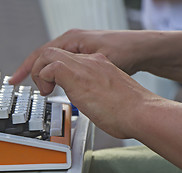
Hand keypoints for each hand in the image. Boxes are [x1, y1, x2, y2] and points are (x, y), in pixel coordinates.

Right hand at [10, 29, 148, 84]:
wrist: (146, 52)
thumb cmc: (126, 53)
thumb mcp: (92, 63)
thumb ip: (66, 71)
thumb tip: (47, 75)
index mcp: (71, 40)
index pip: (40, 55)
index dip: (27, 69)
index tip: (16, 81)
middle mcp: (75, 42)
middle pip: (46, 57)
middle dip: (36, 73)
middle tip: (36, 90)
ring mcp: (83, 49)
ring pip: (56, 62)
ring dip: (47, 75)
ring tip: (43, 89)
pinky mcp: (90, 58)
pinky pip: (67, 66)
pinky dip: (59, 76)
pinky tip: (60, 84)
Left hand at [28, 47, 157, 138]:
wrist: (141, 112)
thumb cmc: (131, 111)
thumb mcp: (110, 97)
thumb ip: (97, 95)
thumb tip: (92, 106)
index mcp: (99, 66)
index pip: (69, 58)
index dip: (54, 69)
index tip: (50, 83)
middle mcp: (91, 62)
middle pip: (55, 51)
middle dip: (42, 67)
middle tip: (44, 86)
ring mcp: (84, 67)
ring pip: (49, 54)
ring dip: (40, 71)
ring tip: (45, 90)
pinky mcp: (77, 76)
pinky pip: (51, 67)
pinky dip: (43, 77)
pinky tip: (48, 92)